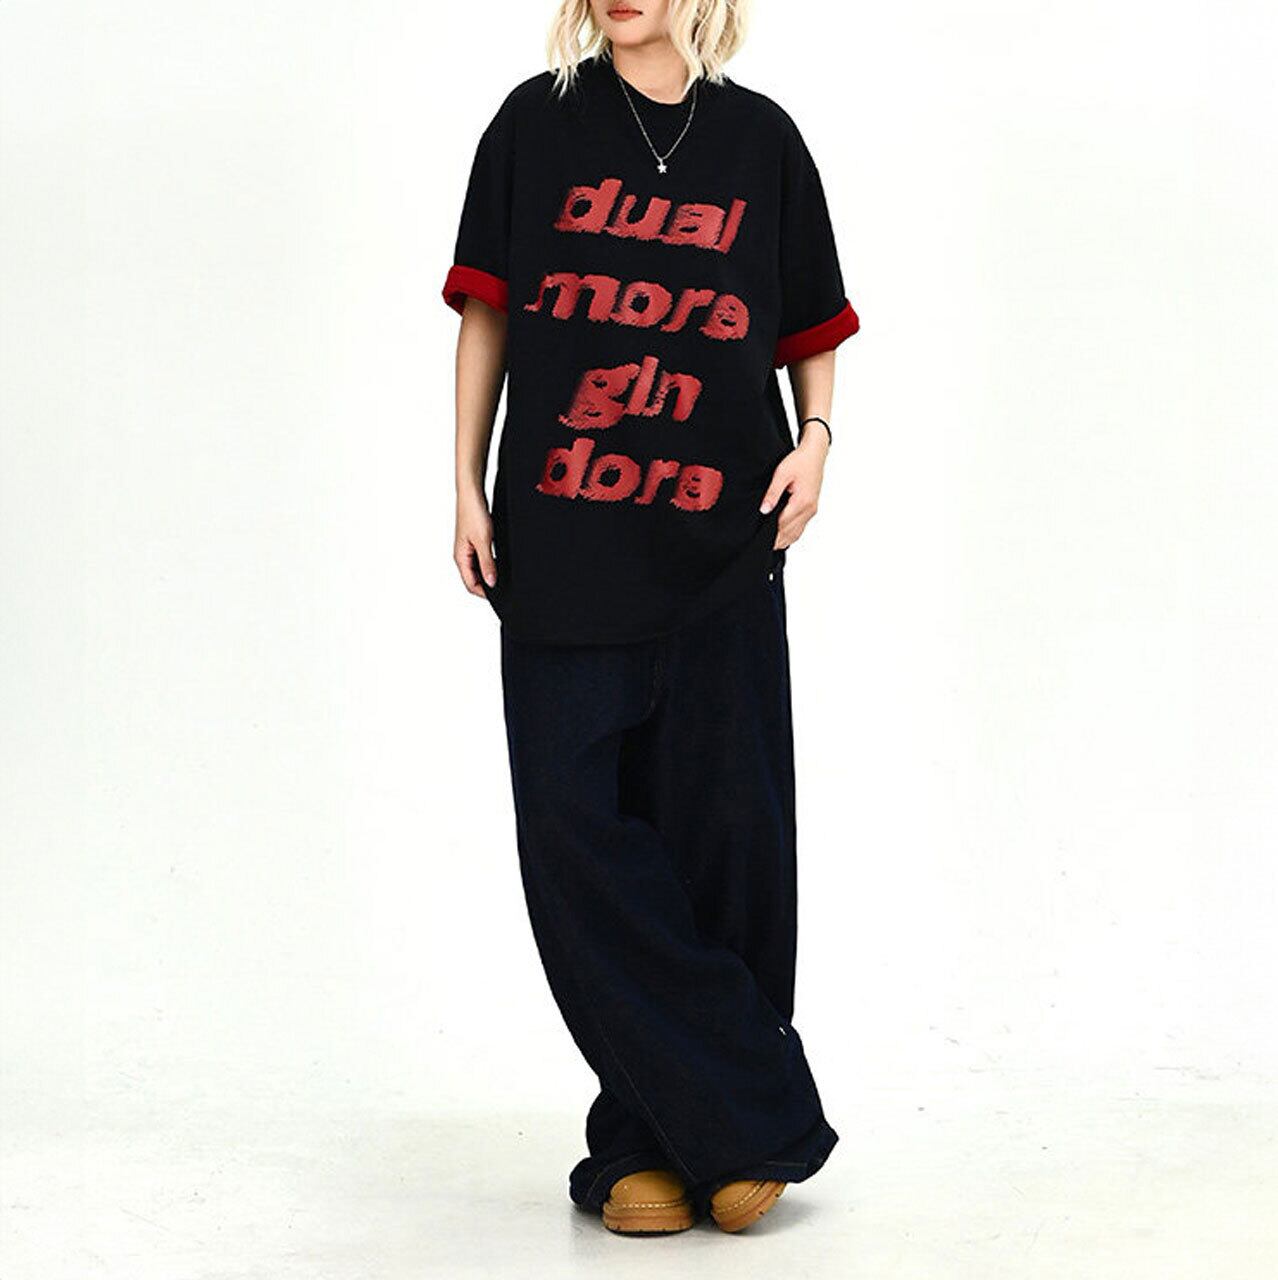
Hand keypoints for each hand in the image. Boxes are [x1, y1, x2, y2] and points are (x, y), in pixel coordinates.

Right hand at [455, 489, 496, 595]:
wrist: (471, 493)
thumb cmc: (473, 513)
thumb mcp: (484, 541)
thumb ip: (487, 563)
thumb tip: (491, 582)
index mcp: (460, 558)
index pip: (470, 585)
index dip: (485, 593)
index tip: (500, 596)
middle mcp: (462, 555)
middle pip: (474, 579)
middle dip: (487, 585)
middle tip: (504, 587)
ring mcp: (467, 548)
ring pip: (477, 569)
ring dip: (489, 573)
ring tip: (502, 574)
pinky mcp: (473, 541)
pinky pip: (480, 558)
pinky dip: (489, 563)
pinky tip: (498, 560)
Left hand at [759, 427, 828, 549]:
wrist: (815, 454)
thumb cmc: (799, 461)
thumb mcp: (781, 474)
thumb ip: (772, 493)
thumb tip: (764, 510)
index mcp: (802, 502)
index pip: (782, 526)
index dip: (769, 534)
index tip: (757, 539)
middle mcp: (809, 510)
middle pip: (789, 533)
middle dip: (775, 540)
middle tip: (758, 544)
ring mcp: (812, 511)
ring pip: (796, 534)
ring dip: (783, 539)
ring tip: (767, 543)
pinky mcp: (812, 509)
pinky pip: (800, 528)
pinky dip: (790, 534)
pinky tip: (780, 536)